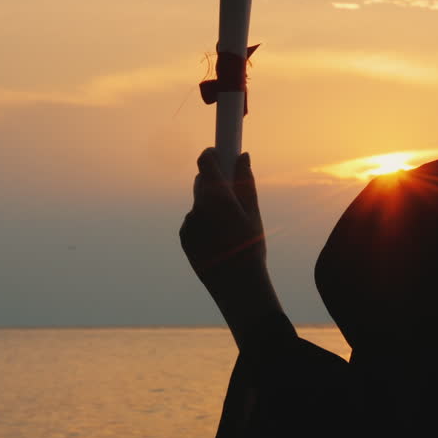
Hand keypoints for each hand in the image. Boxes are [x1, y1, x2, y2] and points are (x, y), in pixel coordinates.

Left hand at [180, 148, 265, 279]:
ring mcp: (189, 223)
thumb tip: (243, 156)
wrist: (236, 284)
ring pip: (199, 204)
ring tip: (230, 227)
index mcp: (216, 196)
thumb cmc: (250, 247)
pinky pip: (194, 221)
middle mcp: (198, 206)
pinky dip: (204, 223)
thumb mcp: (253, 212)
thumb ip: (246, 181)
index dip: (212, 153)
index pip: (205, 161)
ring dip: (211, 205)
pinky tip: (220, 239)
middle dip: (215, 182)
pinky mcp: (184, 237)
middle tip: (233, 192)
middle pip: (202, 182)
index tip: (220, 152)